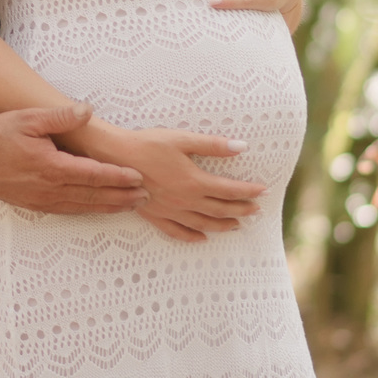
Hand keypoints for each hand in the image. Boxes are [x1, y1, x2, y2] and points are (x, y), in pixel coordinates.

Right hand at [0, 104, 146, 214]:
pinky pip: (68, 210)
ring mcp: (42, 200)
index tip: (138, 178)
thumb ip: (61, 116)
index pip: (94, 175)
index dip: (118, 178)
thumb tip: (87, 111)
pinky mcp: (34, 204)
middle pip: (94, 196)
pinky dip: (87, 210)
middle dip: (122, 197)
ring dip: (108, 207)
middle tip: (145, 197)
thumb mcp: (29, 118)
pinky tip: (97, 208)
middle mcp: (50, 188)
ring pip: (83, 207)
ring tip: (129, 206)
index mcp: (52, 167)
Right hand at [67, 118, 265, 242]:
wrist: (114, 158)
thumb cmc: (148, 144)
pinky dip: (192, 236)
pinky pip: (177, 232)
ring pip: (203, 224)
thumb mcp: (183, 139)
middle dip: (241, 210)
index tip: (264, 192)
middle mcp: (185, 201)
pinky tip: (202, 238)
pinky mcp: (155, 216)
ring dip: (222, 226)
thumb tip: (242, 146)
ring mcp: (170, 211)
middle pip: (220, 210)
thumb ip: (213, 145)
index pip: (230, 190)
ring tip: (237, 226)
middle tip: (256, 211)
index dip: (248, 191)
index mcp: (194, 182)